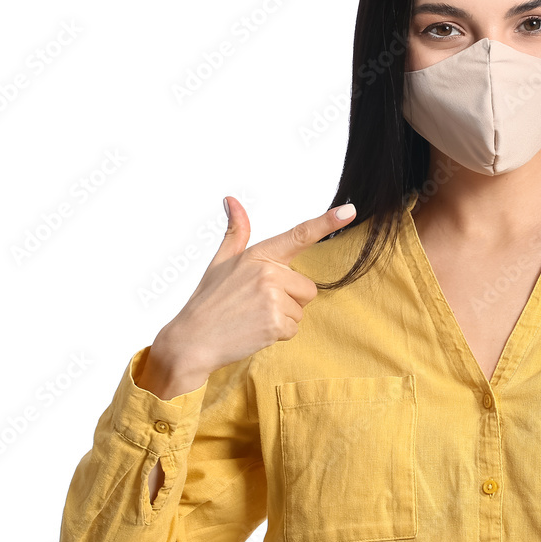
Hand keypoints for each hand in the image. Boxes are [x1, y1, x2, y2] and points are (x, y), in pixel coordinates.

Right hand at [152, 195, 356, 379]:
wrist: (192, 341)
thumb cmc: (208, 301)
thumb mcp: (221, 261)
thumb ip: (236, 231)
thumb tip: (232, 200)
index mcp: (259, 255)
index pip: (298, 235)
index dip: (326, 222)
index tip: (348, 211)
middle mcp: (268, 272)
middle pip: (307, 287)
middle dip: (289, 299)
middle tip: (257, 304)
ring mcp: (272, 297)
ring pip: (301, 309)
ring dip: (283, 317)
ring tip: (253, 317)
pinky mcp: (275, 322)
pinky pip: (294, 328)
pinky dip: (278, 333)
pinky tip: (255, 330)